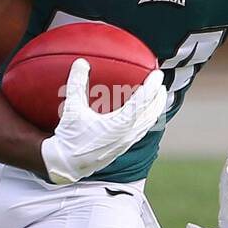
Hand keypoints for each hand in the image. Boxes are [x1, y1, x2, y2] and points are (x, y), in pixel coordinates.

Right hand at [41, 58, 165, 185]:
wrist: (66, 165)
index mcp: (119, 124)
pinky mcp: (122, 148)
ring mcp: (126, 143)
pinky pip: (141, 132)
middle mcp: (127, 135)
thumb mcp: (72, 109)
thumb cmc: (69, 137)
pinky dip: (146, 120)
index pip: (143, 101)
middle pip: (152, 113)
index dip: (152, 86)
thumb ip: (77, 84)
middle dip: (159, 98)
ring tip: (157, 99)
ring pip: (148, 124)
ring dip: (155, 110)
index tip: (157, 74)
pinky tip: (142, 116)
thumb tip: (81, 62)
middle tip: (161, 84)